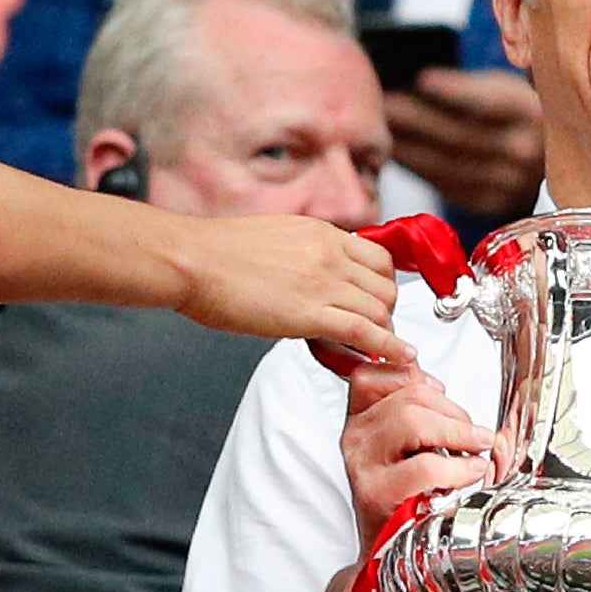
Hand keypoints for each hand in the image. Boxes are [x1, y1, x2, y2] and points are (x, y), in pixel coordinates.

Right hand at [175, 213, 408, 361]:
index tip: (380, 301)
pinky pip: (366, 332)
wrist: (192, 261)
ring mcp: (323, 282)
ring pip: (380, 310)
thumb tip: (306, 275)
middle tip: (377, 331)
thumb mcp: (273, 237)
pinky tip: (399, 358)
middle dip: (387, 312)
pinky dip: (389, 348)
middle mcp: (330, 254)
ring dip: (386, 334)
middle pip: (386, 285)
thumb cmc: (215, 254)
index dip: (384, 284)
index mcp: (321, 233)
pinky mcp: (310, 313)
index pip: (377, 256)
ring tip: (381, 351)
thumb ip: (301, 252)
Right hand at [342, 360, 494, 554]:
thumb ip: (418, 409)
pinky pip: (424, 465)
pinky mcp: (377, 494)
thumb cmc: (407, 495)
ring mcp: (362, 465)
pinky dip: (458, 467)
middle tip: (475, 435)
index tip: (439, 394)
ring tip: (476, 450)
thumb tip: (441, 386)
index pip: (373, 374)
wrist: (388, 550)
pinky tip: (470, 472)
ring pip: (411, 419)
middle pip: (407, 395)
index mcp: (360, 420)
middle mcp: (355, 438)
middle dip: (453, 410)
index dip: (413, 375)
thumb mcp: (409, 444)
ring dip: (458, 432)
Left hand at [385, 69, 543, 219]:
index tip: (422, 79)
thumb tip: (416, 81)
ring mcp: (507, 182)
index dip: (457, 91)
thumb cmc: (514, 115)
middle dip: (416, 120)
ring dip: (408, 147)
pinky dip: (416, 169)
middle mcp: (524, 151)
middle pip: (460, 136)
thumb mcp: (506, 91)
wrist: (543, 161)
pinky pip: (444, 185)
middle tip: (384, 105)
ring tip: (382, 129)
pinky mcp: (487, 202)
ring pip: (447, 165)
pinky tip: (397, 153)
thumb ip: (470, 88)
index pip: (491, 101)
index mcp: (532, 113)